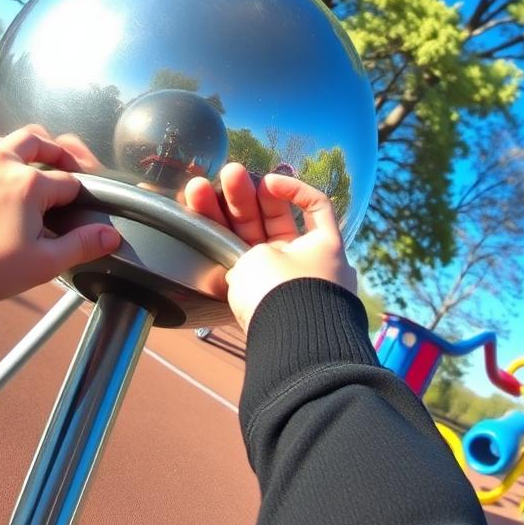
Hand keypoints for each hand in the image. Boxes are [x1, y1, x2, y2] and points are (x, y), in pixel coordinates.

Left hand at [0, 127, 119, 304]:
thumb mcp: (42, 264)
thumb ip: (81, 246)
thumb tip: (111, 236)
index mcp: (29, 183)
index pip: (67, 181)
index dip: (77, 195)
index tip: (76, 207)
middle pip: (36, 139)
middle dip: (53, 150)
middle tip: (60, 164)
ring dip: (13, 153)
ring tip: (18, 171)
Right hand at [184, 163, 355, 331]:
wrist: (288, 350)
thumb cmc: (285, 294)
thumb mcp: (265, 256)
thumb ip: (252, 247)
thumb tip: (245, 264)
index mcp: (324, 245)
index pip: (316, 205)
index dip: (291, 188)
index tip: (267, 181)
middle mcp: (306, 263)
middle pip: (275, 220)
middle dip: (247, 196)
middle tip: (228, 174)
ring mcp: (284, 285)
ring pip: (252, 242)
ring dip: (228, 215)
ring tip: (199, 189)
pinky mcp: (263, 306)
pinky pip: (243, 268)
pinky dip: (225, 251)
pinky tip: (202, 230)